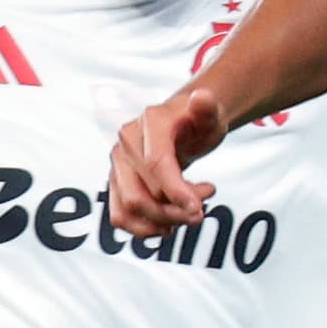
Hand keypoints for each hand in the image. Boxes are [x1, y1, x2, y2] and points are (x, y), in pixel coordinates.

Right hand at [111, 85, 229, 233]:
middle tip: (203, 210)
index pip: (156, 164)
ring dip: (162, 222)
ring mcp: (117, 163)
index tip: (199, 209)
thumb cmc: (198, 122)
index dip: (177, 191)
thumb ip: (207, 109)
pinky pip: (119, 215)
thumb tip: (202, 98)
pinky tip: (169, 226)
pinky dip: (144, 228)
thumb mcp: (210, 114)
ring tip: (189, 215)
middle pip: (142, 193)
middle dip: (175, 211)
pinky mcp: (116, 182)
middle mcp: (126, 142)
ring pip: (129, 208)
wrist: (184, 125)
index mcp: (150, 123)